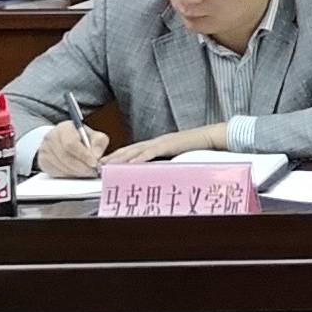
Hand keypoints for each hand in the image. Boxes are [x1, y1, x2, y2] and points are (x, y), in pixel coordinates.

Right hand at [37, 125, 109, 179]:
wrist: (64, 141)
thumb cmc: (81, 138)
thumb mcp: (94, 135)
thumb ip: (99, 142)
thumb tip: (96, 155)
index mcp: (64, 128)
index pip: (71, 143)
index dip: (83, 155)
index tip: (94, 163)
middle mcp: (51, 137)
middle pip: (66, 157)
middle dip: (82, 167)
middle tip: (93, 171)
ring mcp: (45, 150)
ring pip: (61, 166)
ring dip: (77, 172)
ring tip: (87, 172)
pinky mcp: (43, 162)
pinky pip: (56, 173)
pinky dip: (69, 175)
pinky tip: (76, 172)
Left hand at [107, 124, 228, 163]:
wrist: (212, 137)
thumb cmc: (197, 148)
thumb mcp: (177, 157)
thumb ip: (165, 163)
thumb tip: (156, 174)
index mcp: (156, 144)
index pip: (133, 150)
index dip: (118, 156)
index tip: (106, 163)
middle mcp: (155, 142)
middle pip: (129, 149)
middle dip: (113, 157)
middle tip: (99, 164)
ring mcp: (160, 142)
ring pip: (135, 150)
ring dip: (120, 158)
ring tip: (107, 165)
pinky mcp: (168, 145)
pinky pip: (150, 153)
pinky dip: (138, 159)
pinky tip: (129, 164)